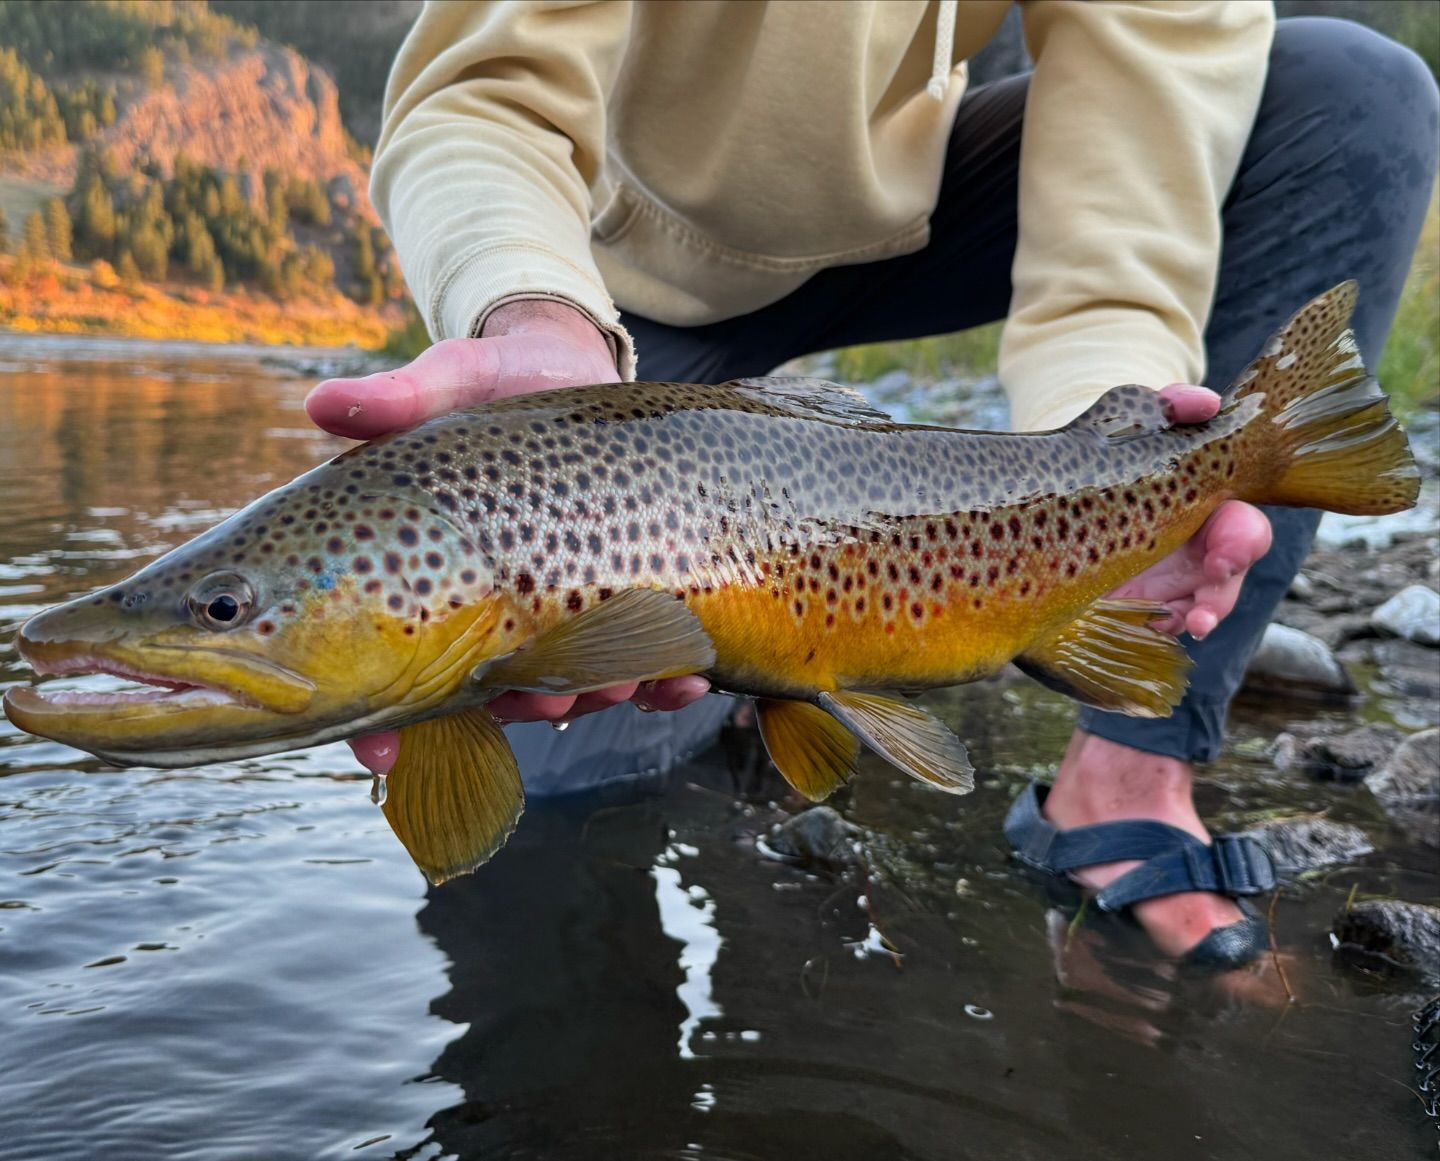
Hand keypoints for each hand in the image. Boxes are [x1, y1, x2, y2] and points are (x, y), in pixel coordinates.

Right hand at [305, 300, 710, 775]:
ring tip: (624, 682)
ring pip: (568, 689)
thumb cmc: (489, 383)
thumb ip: (394, 401)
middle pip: (489, 697)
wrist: (571, 368)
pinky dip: (667, 681)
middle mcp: (483, 613)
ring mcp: (554, 616)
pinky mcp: (619, 602)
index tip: (381, 754)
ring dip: (597, 696)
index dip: (368, 725)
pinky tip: (694, 676)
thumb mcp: (446, 383)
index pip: (378, 672)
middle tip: (547, 702)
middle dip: (521, 709)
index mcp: (421, 579)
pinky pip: (642, 662)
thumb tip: (320, 404)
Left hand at [1109, 384, 1272, 637]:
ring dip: (1196, 620)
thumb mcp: (1141, 419)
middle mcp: (1196, 547)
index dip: (1242, 543)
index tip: (1222, 557)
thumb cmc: (1120, 449)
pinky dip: (1151, 628)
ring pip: (1196, 608)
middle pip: (1226, 578)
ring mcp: (1168, 579)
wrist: (1067, 482)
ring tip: (1187, 628)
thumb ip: (1171, 406)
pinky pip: (1152, 623)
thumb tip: (1202, 404)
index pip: (1243, 528)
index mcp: (1209, 507)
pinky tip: (1142, 629)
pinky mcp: (1135, 601)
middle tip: (1204, 610)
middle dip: (1221, 595)